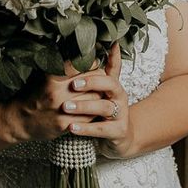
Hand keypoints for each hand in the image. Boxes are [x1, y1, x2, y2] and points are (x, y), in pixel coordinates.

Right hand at [4, 60, 104, 142]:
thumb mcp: (41, 73)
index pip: (81, 65)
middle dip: (99, 76)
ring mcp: (63, 110)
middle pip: (93, 80)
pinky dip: (95, 108)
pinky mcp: (66, 125)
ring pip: (96, 97)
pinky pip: (91, 115)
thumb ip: (58, 63)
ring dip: (100, 92)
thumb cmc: (31, 93)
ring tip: (99, 89)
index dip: (92, 63)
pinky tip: (93, 104)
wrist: (18, 120)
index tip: (94, 63)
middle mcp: (58, 93)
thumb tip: (77, 50)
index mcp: (52, 78)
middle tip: (100, 75)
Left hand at [62, 43, 134, 158]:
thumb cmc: (104, 111)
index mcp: (113, 83)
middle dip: (92, 82)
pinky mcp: (119, 130)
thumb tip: (77, 52)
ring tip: (66, 107)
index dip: (109, 57)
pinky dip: (86, 128)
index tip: (95, 50)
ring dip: (85, 106)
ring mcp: (121, 113)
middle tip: (73, 84)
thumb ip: (90, 73)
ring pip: (105, 107)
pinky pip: (102, 129)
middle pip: (110, 83)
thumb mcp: (99, 91)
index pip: (113, 66)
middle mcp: (120, 95)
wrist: (120, 137)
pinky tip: (71, 127)